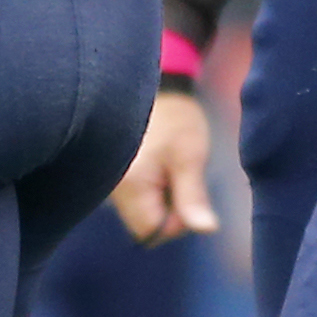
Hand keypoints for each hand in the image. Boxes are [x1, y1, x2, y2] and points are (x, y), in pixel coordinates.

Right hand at [110, 82, 219, 242]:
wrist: (156, 84)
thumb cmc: (175, 119)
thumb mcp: (190, 157)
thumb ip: (193, 198)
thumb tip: (206, 230)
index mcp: (130, 187)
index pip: (150, 232)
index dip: (175, 223)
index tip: (189, 196)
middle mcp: (112, 189)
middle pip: (142, 224)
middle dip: (167, 212)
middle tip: (182, 181)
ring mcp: (111, 181)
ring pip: (138, 211)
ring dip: (159, 200)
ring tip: (170, 171)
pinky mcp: (114, 173)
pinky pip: (133, 197)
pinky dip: (150, 190)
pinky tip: (159, 168)